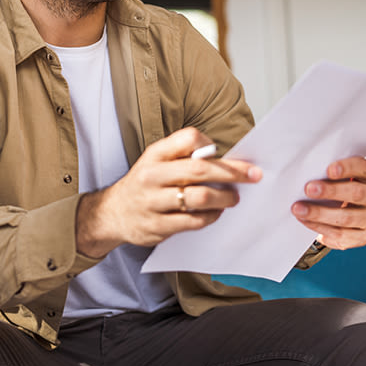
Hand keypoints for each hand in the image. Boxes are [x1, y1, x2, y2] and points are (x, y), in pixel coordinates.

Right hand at [76, 127, 261, 257]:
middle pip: (199, 170)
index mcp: (155, 154)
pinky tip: (216, 213)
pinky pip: (193, 221)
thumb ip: (183, 155)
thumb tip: (222, 158)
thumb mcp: (156, 161)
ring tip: (234, 198)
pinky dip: (211, 217)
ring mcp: (153, 202)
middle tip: (253, 175)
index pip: (188, 138)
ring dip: (224, 198)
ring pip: (199, 198)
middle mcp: (152, 175)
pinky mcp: (157, 226)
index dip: (210, 144)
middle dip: (232, 172)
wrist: (112, 213)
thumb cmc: (144, 184)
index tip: (222, 153)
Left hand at [291, 157, 365, 249]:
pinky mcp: (363, 236)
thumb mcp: (336, 177)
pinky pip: (341, 235)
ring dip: (319, 214)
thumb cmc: (336, 188)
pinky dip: (320, 228)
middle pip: (357, 194)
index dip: (347, 168)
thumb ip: (327, 172)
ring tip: (298, 209)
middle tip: (308, 189)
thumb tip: (304, 172)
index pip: (363, 168)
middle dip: (331, 191)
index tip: (328, 170)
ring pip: (347, 218)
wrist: (343, 213)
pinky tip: (306, 221)